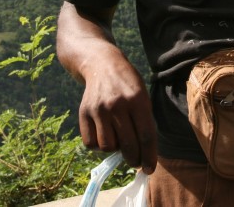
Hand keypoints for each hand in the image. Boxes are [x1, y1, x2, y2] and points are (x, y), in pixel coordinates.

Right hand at [77, 51, 158, 173]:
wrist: (102, 64)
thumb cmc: (128, 84)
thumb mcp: (142, 96)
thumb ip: (144, 122)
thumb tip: (144, 154)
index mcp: (138, 100)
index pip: (146, 136)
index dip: (149, 156)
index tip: (149, 169)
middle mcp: (117, 105)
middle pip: (128, 145)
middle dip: (134, 159)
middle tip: (135, 162)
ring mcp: (99, 109)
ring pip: (107, 147)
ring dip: (114, 149)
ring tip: (117, 138)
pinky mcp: (84, 112)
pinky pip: (90, 142)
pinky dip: (97, 145)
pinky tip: (104, 134)